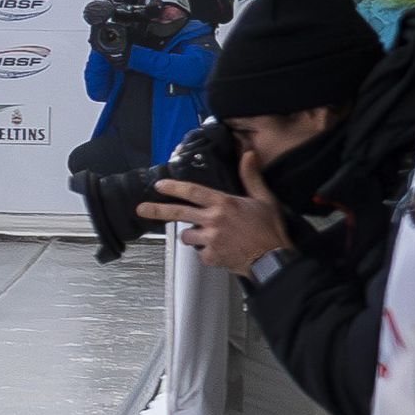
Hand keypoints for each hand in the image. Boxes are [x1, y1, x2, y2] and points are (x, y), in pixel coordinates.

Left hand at [134, 149, 293, 272]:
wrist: (273, 260)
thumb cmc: (270, 230)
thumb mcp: (264, 199)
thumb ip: (251, 177)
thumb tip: (248, 154)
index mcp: (224, 204)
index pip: (193, 191)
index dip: (173, 188)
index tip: (159, 186)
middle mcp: (214, 220)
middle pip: (179, 213)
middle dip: (157, 210)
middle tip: (141, 209)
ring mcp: (210, 240)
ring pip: (187, 236)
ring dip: (193, 236)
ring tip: (209, 236)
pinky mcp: (211, 257)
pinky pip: (200, 254)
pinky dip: (207, 253)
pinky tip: (221, 251)